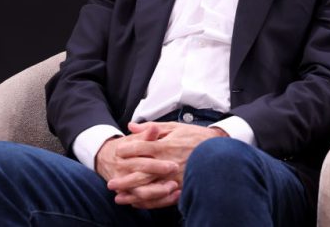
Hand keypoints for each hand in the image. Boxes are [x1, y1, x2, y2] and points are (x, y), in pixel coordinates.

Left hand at [107, 121, 227, 207]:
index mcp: (165, 146)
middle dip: (124, 179)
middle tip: (110, 183)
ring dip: (133, 194)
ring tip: (119, 198)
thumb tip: (131, 126)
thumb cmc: (195, 137)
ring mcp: (174, 176)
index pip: (141, 148)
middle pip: (141, 172)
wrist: (219, 150)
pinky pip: (162, 197)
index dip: (127, 150)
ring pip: (149, 188)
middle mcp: (168, 162)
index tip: (118, 152)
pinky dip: (148, 202)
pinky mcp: (181, 186)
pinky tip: (138, 203)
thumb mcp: (174, 128)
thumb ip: (151, 128)